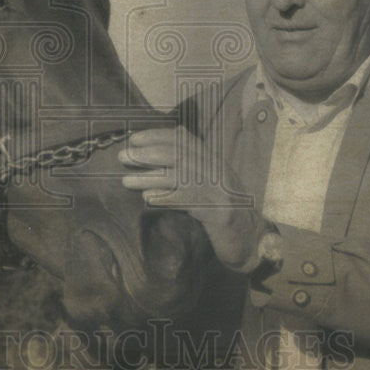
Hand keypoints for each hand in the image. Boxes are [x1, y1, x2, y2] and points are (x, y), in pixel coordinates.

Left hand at [119, 128, 266, 270]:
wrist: (247, 234)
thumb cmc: (219, 205)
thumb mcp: (205, 178)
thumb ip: (188, 161)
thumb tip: (162, 142)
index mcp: (211, 158)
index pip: (182, 138)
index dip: (155, 136)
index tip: (133, 139)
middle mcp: (215, 169)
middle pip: (178, 154)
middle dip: (147, 154)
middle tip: (122, 157)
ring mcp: (218, 189)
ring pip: (179, 177)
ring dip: (149, 177)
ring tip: (126, 180)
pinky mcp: (217, 211)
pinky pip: (187, 200)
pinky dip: (165, 197)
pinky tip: (148, 198)